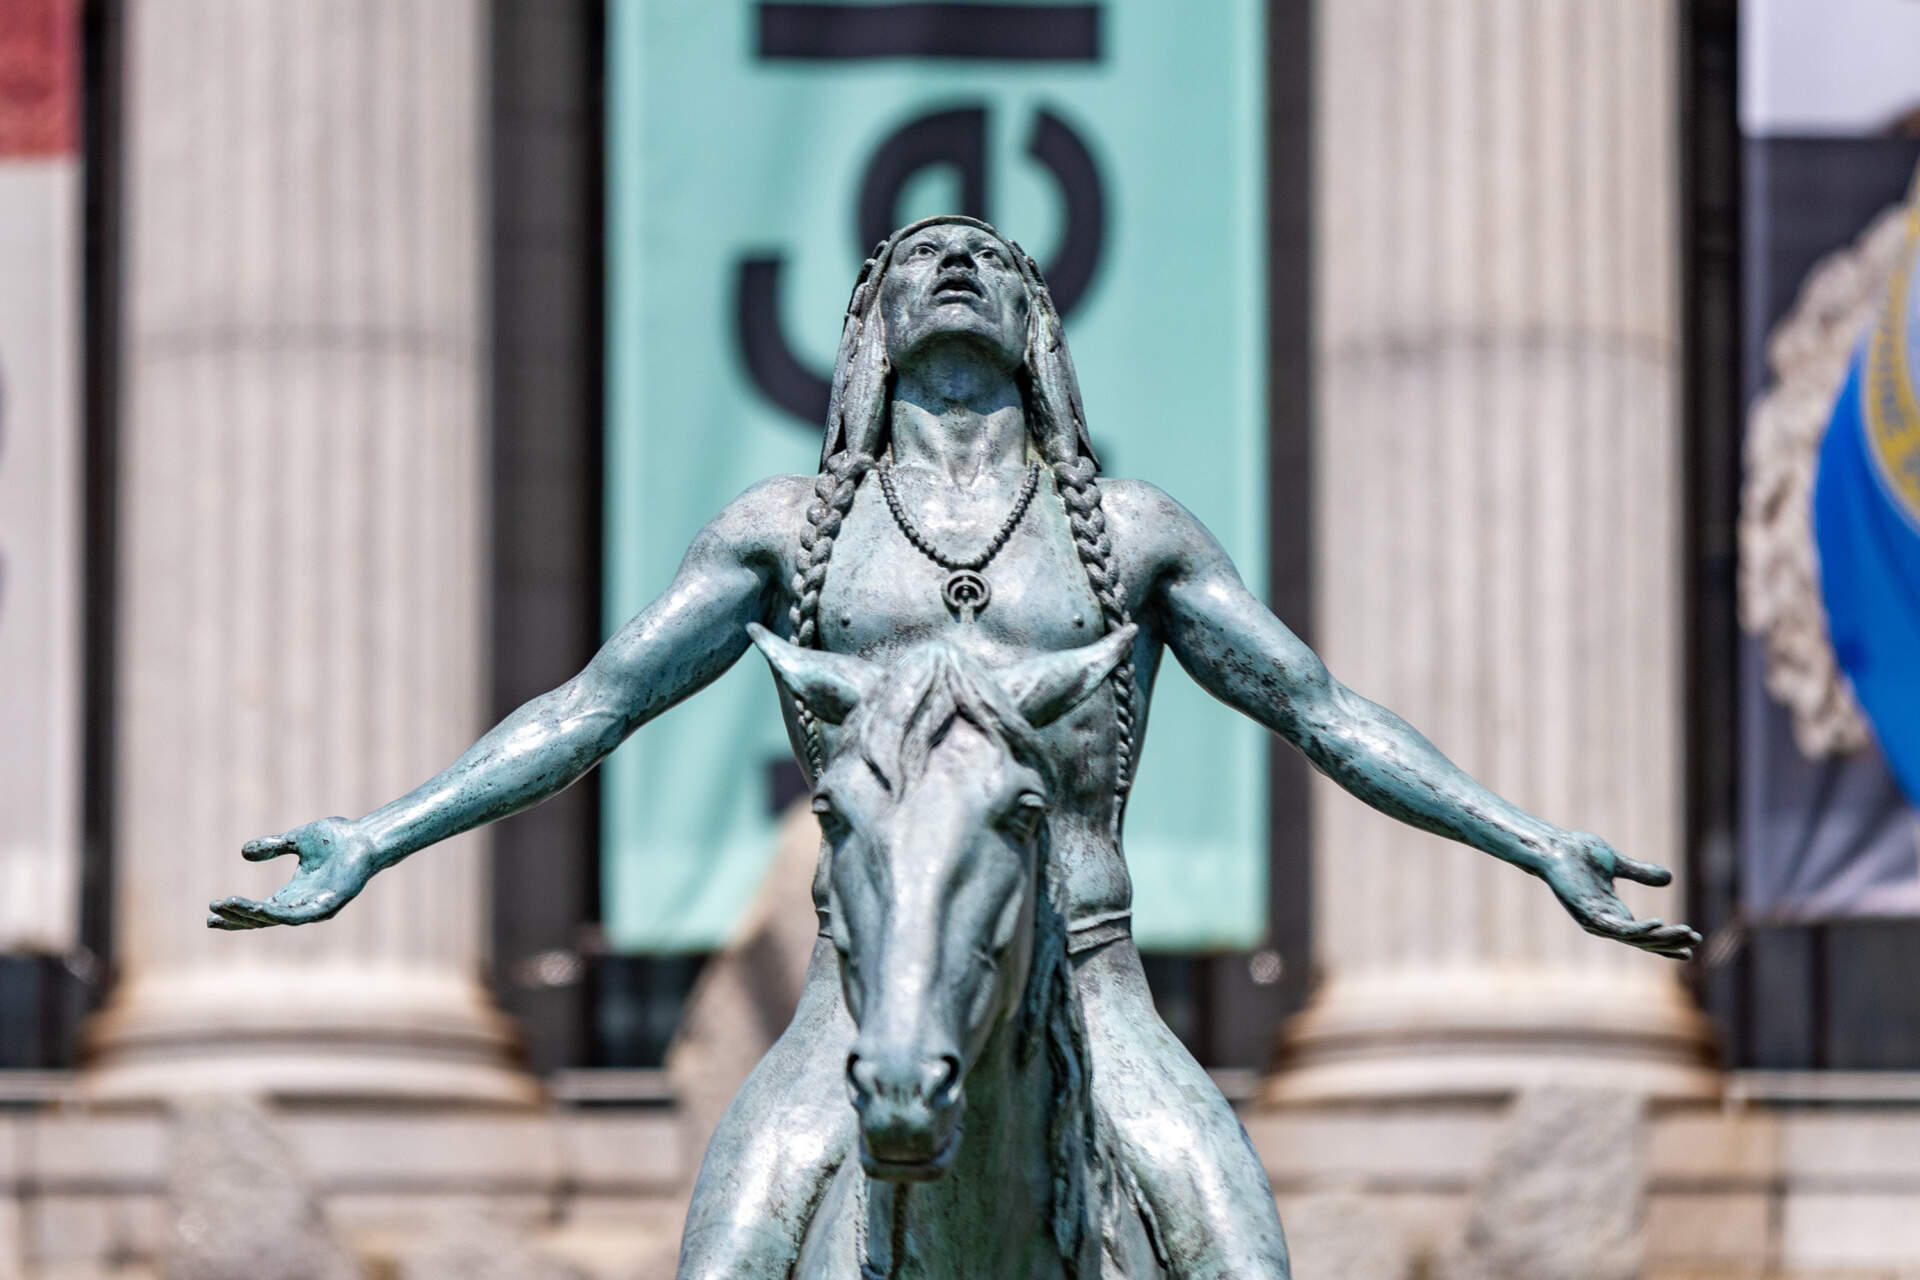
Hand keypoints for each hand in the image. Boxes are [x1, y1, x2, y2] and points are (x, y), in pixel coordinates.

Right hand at [207, 816, 380, 928]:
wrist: (366, 836)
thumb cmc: (337, 839)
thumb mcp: (297, 840)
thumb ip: (273, 847)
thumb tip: (244, 852)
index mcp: (294, 893)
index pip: (261, 910)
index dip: (237, 912)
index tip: (212, 910)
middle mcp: (303, 904)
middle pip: (263, 920)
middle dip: (237, 919)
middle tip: (211, 915)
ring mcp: (316, 907)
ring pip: (277, 919)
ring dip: (251, 916)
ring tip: (227, 907)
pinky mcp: (329, 904)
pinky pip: (299, 914)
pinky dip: (277, 914)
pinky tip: (259, 909)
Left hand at [1536, 830, 1699, 959]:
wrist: (1554, 846)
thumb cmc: (1579, 854)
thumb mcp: (1618, 864)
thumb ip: (1641, 873)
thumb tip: (1669, 878)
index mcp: (1614, 911)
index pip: (1645, 934)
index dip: (1668, 940)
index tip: (1693, 942)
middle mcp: (1606, 920)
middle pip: (1644, 940)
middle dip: (1671, 942)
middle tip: (1695, 941)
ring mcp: (1596, 920)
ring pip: (1635, 937)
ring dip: (1661, 937)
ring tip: (1686, 933)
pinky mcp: (1587, 914)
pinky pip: (1617, 928)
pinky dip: (1637, 929)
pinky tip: (1657, 923)